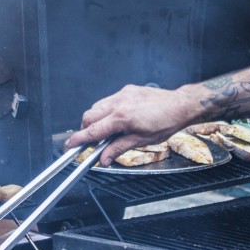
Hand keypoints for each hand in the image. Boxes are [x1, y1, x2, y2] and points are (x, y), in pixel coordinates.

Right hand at [64, 84, 200, 165]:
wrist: (180, 105)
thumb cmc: (165, 123)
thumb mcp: (142, 141)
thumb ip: (118, 149)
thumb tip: (104, 159)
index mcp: (122, 118)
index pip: (93, 130)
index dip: (79, 139)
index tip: (70, 145)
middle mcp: (119, 103)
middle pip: (89, 116)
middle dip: (85, 129)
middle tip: (90, 141)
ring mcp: (122, 94)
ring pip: (96, 107)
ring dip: (95, 119)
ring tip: (105, 131)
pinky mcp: (127, 90)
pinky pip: (108, 100)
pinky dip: (106, 111)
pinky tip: (116, 119)